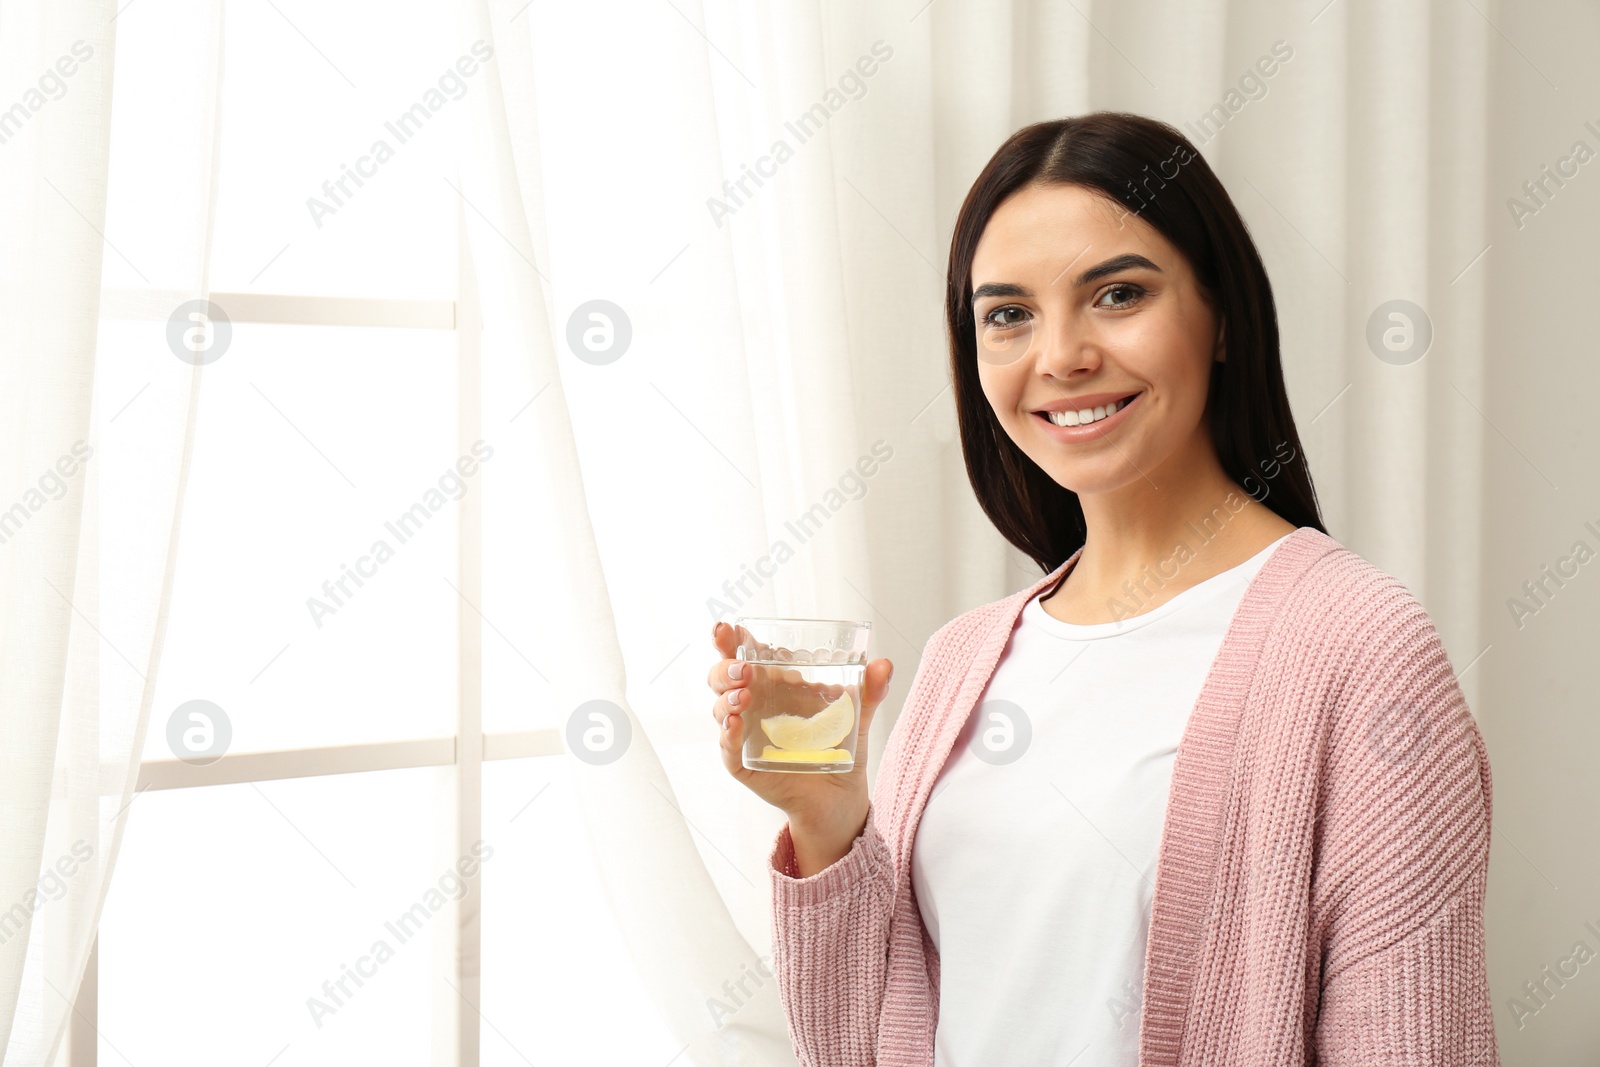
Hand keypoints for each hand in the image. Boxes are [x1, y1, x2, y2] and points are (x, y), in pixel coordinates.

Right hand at [707, 620, 892, 838]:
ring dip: (727, 697)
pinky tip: (734, 722)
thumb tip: (884, 664)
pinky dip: (727, 733)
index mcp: (773, 683)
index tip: (728, 628)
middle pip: (722, 677)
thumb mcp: (857, 716)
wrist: (840, 796)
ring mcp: (744, 733)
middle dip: (725, 667)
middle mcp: (752, 704)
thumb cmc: (840, 747)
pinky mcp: (743, 764)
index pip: (744, 653)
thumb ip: (869, 691)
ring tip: (744, 696)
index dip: (731, 639)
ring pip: (719, 708)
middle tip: (744, 668)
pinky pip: (727, 747)